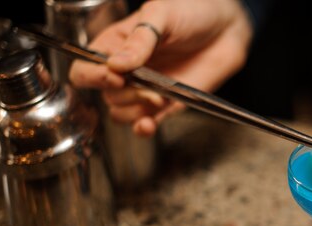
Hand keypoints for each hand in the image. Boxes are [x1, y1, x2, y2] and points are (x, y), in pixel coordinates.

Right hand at [69, 0, 252, 135]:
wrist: (226, 27)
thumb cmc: (191, 10)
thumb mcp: (161, 14)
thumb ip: (140, 39)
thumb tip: (117, 63)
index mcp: (115, 44)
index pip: (85, 68)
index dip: (93, 77)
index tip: (114, 76)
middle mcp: (127, 70)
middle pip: (105, 96)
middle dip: (124, 94)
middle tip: (145, 85)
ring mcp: (146, 89)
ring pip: (121, 113)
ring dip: (135, 111)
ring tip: (157, 97)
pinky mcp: (167, 104)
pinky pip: (146, 123)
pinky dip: (143, 128)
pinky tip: (148, 124)